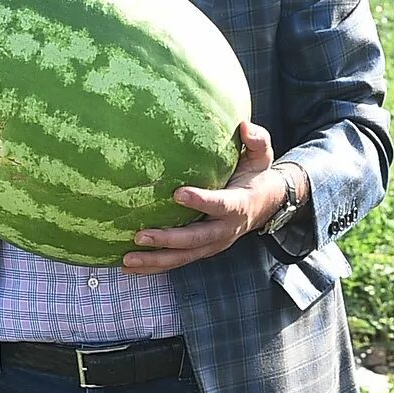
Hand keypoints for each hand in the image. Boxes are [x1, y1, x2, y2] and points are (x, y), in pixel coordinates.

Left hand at [121, 123, 277, 274]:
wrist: (266, 205)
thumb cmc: (257, 176)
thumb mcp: (262, 156)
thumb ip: (256, 141)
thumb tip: (243, 126)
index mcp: (239, 205)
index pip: (220, 205)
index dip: (201, 201)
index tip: (177, 194)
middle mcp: (226, 229)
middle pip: (196, 239)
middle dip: (168, 240)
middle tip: (140, 236)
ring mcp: (214, 243)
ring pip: (184, 256)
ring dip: (156, 260)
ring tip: (127, 259)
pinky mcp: (203, 249)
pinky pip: (179, 260)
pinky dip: (155, 266)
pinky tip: (130, 266)